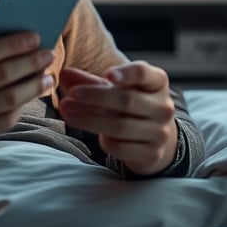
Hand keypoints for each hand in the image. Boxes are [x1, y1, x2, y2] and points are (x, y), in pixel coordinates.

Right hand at [0, 32, 53, 165]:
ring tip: (47, 76)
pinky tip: (29, 97)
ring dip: (33, 86)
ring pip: (9, 99)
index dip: (13, 44)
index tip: (33, 37)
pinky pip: (4, 121)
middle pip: (3, 75)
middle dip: (31, 62)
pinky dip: (20, 108)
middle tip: (48, 53)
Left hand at [58, 62, 177, 175]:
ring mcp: (160, 132)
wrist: (154, 137)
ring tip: (68, 114)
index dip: (127, 73)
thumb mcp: (115, 89)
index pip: (144, 73)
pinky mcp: (152, 153)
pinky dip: (104, 141)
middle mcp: (163, 106)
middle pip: (127, 100)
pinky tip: (94, 135)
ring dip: (89, 120)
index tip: (108, 74)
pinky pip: (121, 147)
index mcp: (157, 82)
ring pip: (120, 126)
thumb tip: (64, 74)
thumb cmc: (129, 105)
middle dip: (95, 98)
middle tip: (71, 95)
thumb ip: (90, 82)